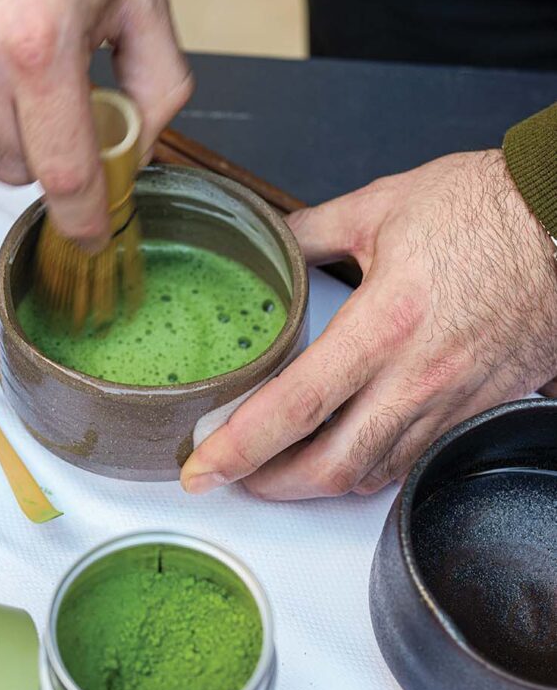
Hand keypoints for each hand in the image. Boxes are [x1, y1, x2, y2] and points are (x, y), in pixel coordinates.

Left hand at [181, 150, 556, 499]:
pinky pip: (414, 459)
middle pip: (331, 465)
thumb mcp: (381, 205)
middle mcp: (418, 375)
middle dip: (270, 485)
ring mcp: (451, 399)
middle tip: (234, 478)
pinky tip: (347, 456)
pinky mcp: (476, 407)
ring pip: (374, 474)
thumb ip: (311, 231)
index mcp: (383, 322)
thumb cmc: (486, 208)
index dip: (239, 447)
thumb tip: (272, 246)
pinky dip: (370, 470)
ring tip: (279, 472)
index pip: (295, 406)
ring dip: (318, 484)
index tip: (203, 467)